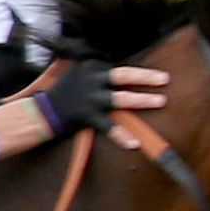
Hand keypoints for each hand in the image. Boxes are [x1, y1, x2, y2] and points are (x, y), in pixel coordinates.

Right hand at [30, 62, 175, 137]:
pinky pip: (108, 127)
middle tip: (166, 79)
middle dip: (146, 77)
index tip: (159, 75)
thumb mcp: (80, 73)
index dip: (140, 72)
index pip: (120, 67)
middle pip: (123, 75)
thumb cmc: (67, 93)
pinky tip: (134, 144)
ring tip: (161, 101)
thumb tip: (124, 69)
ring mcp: (89, 98)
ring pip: (120, 98)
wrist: (43, 112)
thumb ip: (100, 70)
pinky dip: (121, 136)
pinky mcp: (86, 116)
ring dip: (142, 100)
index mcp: (91, 67)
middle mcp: (91, 80)